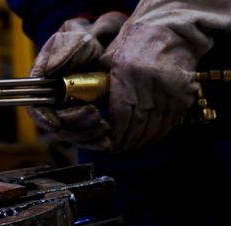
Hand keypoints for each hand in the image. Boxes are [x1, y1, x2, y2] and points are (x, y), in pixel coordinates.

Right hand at [28, 12, 127, 150]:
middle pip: (56, 126)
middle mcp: (52, 103)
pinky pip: (86, 138)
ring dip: (87, 135)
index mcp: (43, 86)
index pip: (36, 108)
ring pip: (72, 134)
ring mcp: (68, 113)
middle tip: (95, 114)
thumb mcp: (74, 42)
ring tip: (105, 126)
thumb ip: (62, 54)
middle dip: (74, 125)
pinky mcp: (84, 120)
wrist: (102, 49)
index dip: (43, 118)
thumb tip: (48, 72)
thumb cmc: (83, 43)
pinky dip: (96, 142)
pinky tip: (107, 142)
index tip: (56, 123)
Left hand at [101, 0, 230, 151]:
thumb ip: (100, 83)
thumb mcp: (110, 60)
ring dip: (140, 141)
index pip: (120, 116)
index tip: (107, 143)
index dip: (114, 135)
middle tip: (116, 149)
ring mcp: (168, 92)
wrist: (168, 32)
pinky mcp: (182, 96)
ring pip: (153, 128)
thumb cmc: (134, 45)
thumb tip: (87, 106)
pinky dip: (156, 133)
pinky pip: (168, 123)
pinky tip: (147, 137)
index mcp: (127, 77)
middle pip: (136, 126)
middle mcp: (149, 86)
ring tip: (129, 146)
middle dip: (125, 142)